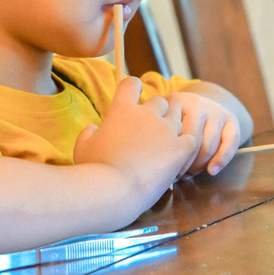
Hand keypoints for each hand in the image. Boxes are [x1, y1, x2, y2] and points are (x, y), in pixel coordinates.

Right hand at [73, 75, 197, 189]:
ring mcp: (165, 130)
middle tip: (151, 133)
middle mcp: (146, 114)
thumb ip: (88, 134)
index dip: (133, 88)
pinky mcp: (180, 148)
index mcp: (122, 110)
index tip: (133, 98)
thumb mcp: (82, 148)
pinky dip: (187, 145)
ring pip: (177, 119)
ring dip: (172, 130)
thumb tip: (92, 128)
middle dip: (157, 113)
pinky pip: (192, 138)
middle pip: (160, 102)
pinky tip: (179, 157)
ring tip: (164, 148)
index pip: (131, 84)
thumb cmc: (94, 170)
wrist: (114, 190)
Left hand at [163, 91, 241, 176]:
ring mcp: (215, 110)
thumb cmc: (178, 121)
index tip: (163, 168)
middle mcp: (196, 103)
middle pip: (190, 142)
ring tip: (188, 175)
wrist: (206, 105)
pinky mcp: (231, 119)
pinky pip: (229, 142)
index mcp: (175, 102)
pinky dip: (221, 159)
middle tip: (176, 176)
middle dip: (182, 164)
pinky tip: (212, 171)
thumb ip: (159, 133)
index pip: (171, 134)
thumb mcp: (165, 119)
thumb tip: (158, 164)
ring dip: (198, 166)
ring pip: (208, 146)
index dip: (167, 156)